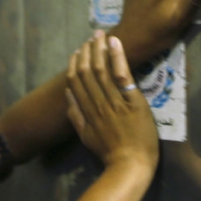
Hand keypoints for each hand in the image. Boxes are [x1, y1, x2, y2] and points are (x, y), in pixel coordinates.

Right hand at [65, 31, 157, 170]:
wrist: (130, 165)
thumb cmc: (110, 153)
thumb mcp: (86, 137)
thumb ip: (75, 116)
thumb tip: (67, 95)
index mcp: (86, 111)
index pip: (76, 82)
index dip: (75, 64)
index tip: (77, 51)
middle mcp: (97, 103)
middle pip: (87, 72)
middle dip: (87, 52)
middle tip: (91, 36)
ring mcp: (115, 102)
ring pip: (102, 70)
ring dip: (100, 50)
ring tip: (100, 35)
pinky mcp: (133, 102)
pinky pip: (122, 76)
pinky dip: (117, 57)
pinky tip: (115, 42)